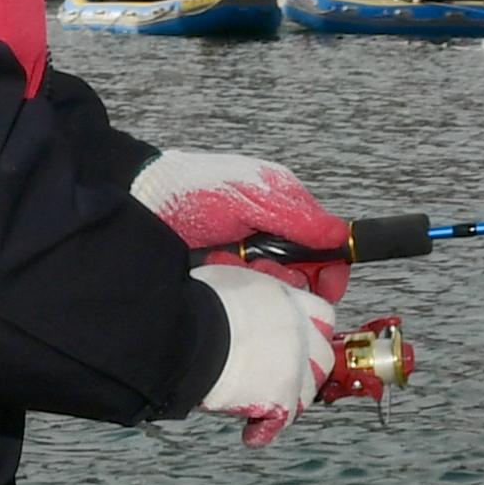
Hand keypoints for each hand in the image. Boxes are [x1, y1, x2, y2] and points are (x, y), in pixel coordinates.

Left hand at [133, 149, 350, 301]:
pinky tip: (217, 271)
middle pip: (303, 275)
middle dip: (289, 279)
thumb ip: (299, 216)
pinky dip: (234, 286)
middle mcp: (272, 236)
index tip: (326, 286)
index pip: (327, 248)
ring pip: (274, 289)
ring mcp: (248, 258)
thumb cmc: (194, 189)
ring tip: (229, 263)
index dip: (330, 270)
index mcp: (287, 209)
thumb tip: (342, 235)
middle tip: (262, 270)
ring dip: (258, 281)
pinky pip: (245, 294)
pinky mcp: (226, 277)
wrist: (141, 202)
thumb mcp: (253, 197)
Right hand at [190, 264, 337, 447]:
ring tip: (265, 401)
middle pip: (322, 357)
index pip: (322, 316)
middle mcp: (300, 334)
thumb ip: (249, 291)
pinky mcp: (281, 398)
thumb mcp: (232, 278)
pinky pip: (281, 420)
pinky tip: (252, 432)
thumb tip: (239, 296)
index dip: (312, 329)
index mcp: (289, 301)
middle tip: (283, 373)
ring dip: (289, 398)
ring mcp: (294, 368)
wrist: (193, 331)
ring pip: (307, 391)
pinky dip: (265, 429)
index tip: (301, 338)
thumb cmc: (202, 300)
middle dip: (307, 367)